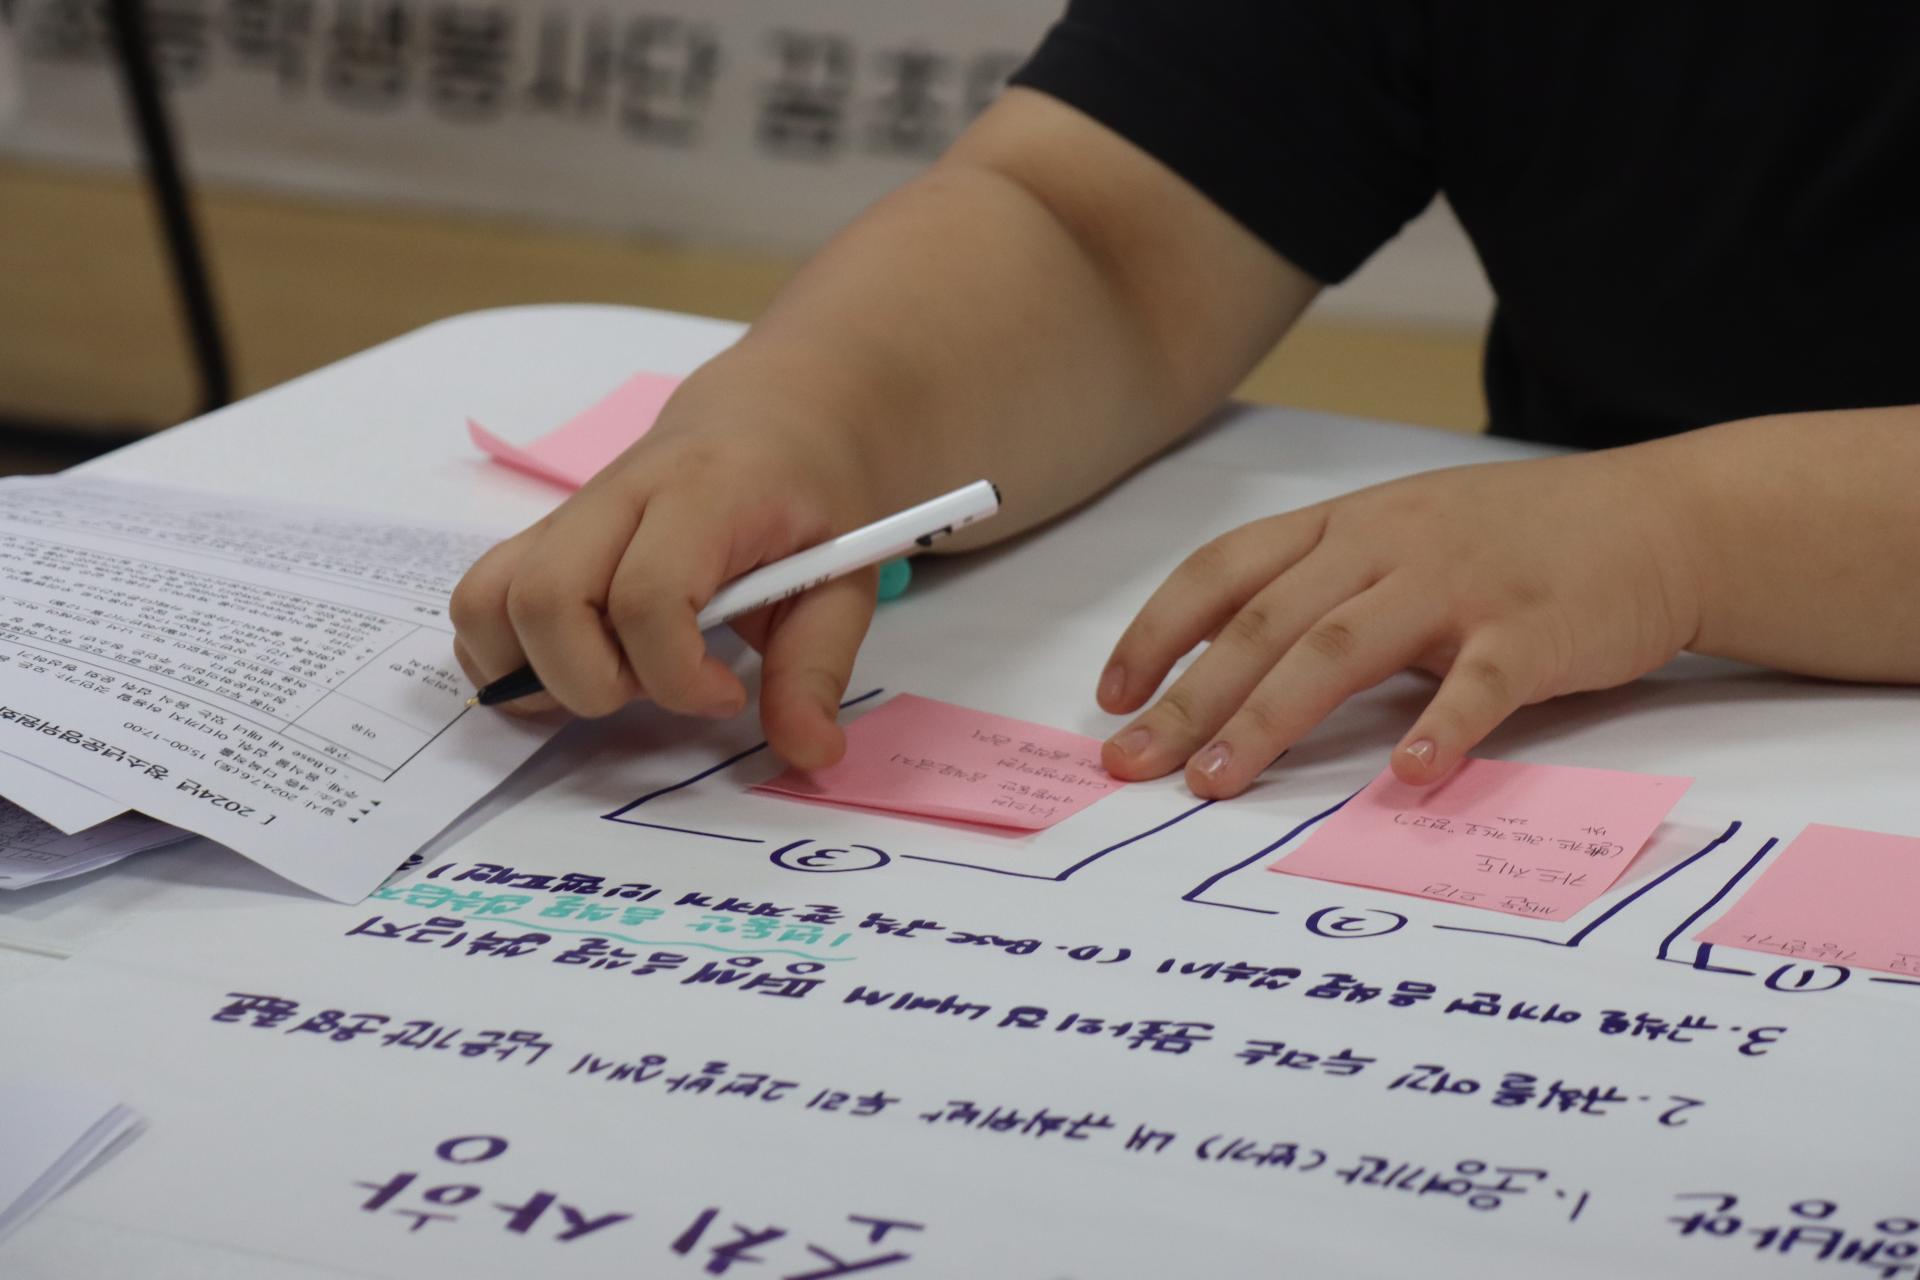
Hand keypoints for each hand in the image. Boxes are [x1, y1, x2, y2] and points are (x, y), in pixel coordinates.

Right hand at [449, 366, 878, 769]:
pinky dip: (503, 654)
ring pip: (489, 600)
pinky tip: (574, 666)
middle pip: (546, 599)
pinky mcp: (545, 536)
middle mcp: (618, 494)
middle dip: (592, 682)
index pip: (646, 596)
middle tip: (656, 685)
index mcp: (703, 493)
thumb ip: (818, 666)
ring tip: (612, 678)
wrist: (769, 416)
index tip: (725, 694)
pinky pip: (481, 599)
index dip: (677, 674)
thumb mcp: (845, 578)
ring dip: (535, 671)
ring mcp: (569, 513)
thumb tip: (811, 753)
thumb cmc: (809, 495)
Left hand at [1096, 448, 1702, 796]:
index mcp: (1346, 526)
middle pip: (1265, 624)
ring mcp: (1461, 584)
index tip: (1112, 695)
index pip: (1225, 572)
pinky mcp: (1536, 629)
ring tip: (1217, 783)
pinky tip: (1404, 777)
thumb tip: (1227, 673)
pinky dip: (1440, 727)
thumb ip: (1325, 592)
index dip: (1159, 631)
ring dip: (1270, 719)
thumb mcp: (1403, 540)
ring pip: (1341, 648)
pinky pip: (1480, 683)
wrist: (1659, 520)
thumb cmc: (1513, 541)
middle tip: (1133, 765)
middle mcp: (1388, 546)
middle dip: (1189, 700)